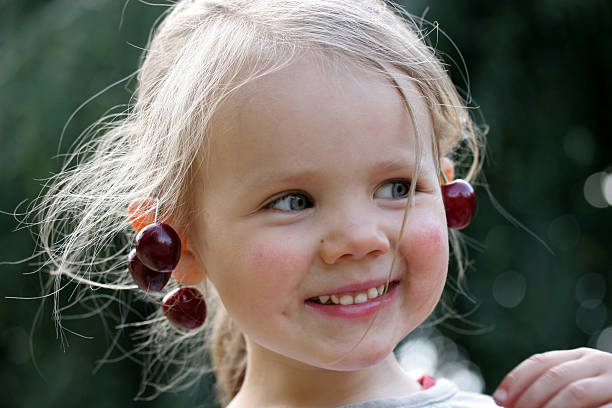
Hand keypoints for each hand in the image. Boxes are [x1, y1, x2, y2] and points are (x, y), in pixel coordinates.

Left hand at [493, 347, 611, 407]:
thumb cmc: (604, 396)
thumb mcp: (580, 385)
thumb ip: (553, 388)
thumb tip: (509, 402)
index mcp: (582, 357)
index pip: (541, 362)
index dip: (517, 380)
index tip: (500, 400)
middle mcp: (600, 363)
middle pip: (555, 377)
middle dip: (530, 398)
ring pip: (575, 392)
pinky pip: (601, 407)